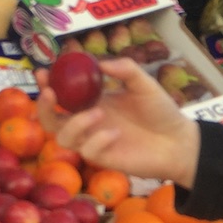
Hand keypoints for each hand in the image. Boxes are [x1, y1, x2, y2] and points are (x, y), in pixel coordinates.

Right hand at [36, 58, 201, 186]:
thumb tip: (100, 64)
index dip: (48, 84)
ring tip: (98, 113)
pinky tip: (116, 134)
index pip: (62, 94)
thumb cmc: (161, 111)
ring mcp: (94, 141)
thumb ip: (125, 69)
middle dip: (43, 106)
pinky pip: (88, 151)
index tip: (44, 72)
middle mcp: (89, 122)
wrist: (179, 140)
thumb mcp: (144, 83)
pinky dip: (97, 140)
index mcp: (93, 102)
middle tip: (51, 92)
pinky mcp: (104, 159)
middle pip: (51, 119)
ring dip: (75, 123)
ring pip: (63, 137)